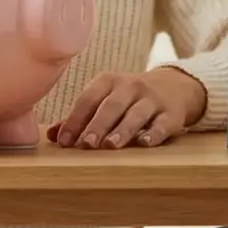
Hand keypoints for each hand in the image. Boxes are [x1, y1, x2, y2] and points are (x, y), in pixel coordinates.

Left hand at [47, 68, 205, 148]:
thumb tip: (52, 136)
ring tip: (111, 145)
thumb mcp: (105, 99)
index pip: (88, 99)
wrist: (174, 87)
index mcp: (108, 82)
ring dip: (123, 129)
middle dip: (97, 125)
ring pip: (136, 114)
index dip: (75, 119)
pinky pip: (163, 123)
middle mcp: (130, 86)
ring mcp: (152, 99)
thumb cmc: (128, 98)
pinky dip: (154, 133)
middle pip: (111, 106)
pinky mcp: (172, 114)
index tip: (64, 140)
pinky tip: (144, 143)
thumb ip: (80, 117)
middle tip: (86, 144)